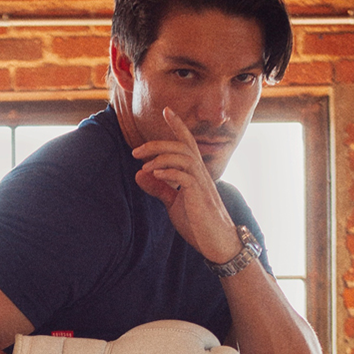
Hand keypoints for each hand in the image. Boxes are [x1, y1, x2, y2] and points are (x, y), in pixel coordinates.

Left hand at [131, 107, 241, 262]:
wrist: (217, 243)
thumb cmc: (198, 223)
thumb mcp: (174, 204)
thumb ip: (159, 188)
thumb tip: (139, 174)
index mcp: (195, 173)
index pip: (187, 143)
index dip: (178, 125)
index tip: (167, 110)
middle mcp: (201, 173)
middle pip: (182, 146)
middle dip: (157, 144)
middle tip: (135, 151)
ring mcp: (202, 184)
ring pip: (184, 157)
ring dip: (161, 158)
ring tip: (143, 167)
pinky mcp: (200, 196)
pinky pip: (185, 177)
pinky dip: (169, 172)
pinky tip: (155, 175)